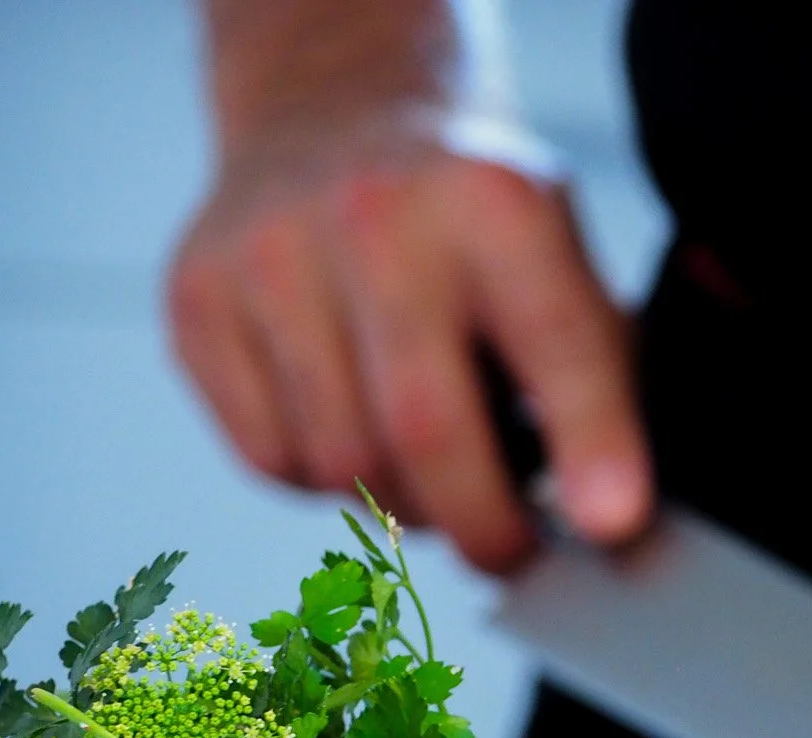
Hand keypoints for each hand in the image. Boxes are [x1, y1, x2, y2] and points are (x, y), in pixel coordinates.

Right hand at [168, 140, 648, 571]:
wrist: (334, 110)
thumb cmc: (473, 220)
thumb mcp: (561, 253)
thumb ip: (597, 372)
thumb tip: (608, 517)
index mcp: (494, 201)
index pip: (557, 342)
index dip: (593, 444)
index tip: (615, 526)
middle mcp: (374, 217)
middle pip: (423, 431)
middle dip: (483, 528)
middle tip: (513, 552)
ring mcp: (269, 256)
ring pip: (340, 466)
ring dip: (400, 504)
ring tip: (433, 465)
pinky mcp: (196, 300)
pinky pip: (272, 459)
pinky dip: (325, 481)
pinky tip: (353, 424)